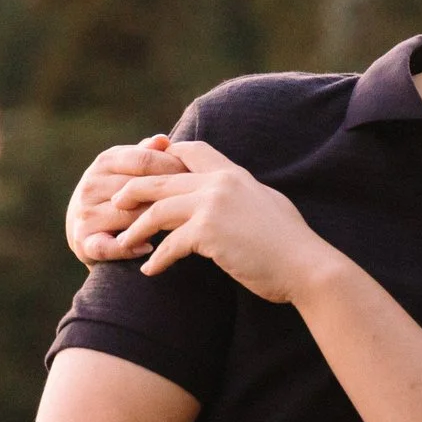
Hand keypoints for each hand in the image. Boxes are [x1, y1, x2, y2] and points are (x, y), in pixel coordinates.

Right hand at [67, 136, 189, 263]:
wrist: (85, 229)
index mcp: (105, 161)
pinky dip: (129, 248)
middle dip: (169, 196)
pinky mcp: (83, 241)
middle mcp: (91, 184)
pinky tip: (148, 248)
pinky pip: (108, 246)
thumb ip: (146, 155)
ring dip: (154, 223)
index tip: (199, 178)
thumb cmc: (120, 195)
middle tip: (196, 205)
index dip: (174, 168)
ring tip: (180, 227)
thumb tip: (163, 140)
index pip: (144, 160)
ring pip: (128, 216)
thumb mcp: (130, 169)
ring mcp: (85, 213)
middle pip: (138, 188)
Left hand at [109, 142, 346, 303]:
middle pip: (163, 178)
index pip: (193, 151)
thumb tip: (232, 199)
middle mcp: (221, 183)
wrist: (305, 265)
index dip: (167, 156)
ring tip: (122, 241)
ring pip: (158, 209)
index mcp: (235, 174)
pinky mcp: (208, 232)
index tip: (148, 168)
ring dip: (136, 227)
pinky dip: (157, 259)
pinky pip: (170, 243)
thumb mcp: (268, 205)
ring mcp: (213, 205)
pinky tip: (149, 270)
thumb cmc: (290, 244)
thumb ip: (243, 196)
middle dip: (134, 189)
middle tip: (115, 202)